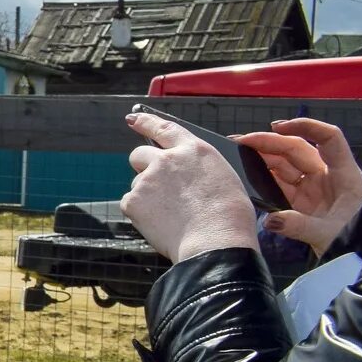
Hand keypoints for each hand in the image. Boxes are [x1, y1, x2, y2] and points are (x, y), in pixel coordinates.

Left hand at [122, 113, 262, 260]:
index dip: (146, 121)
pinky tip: (163, 224)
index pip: (164, 128)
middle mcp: (167, 160)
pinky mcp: (133, 201)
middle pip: (140, 155)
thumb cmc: (229, 217)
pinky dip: (142, 215)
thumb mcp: (222, 179)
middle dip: (144, 167)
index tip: (133, 118)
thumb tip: (182, 178)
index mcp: (194, 151)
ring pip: (138, 185)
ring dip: (148, 196)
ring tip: (173, 215)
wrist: (216, 242)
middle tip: (156, 186)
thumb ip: (196, 171)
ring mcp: (147, 180)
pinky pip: (131, 205)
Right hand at [238, 117, 361, 255]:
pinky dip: (266, 179)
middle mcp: (329, 177)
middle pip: (299, 150)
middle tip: (240, 141)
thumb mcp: (330, 235)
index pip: (329, 138)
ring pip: (287, 165)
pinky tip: (248, 176)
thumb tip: (269, 220)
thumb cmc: (355, 242)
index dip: (306, 126)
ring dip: (264, 158)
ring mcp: (316, 189)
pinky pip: (283, 185)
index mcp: (344, 176)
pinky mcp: (305, 203)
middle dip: (270, 142)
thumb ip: (299, 226)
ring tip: (238, 154)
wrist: (359, 259)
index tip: (277, 127)